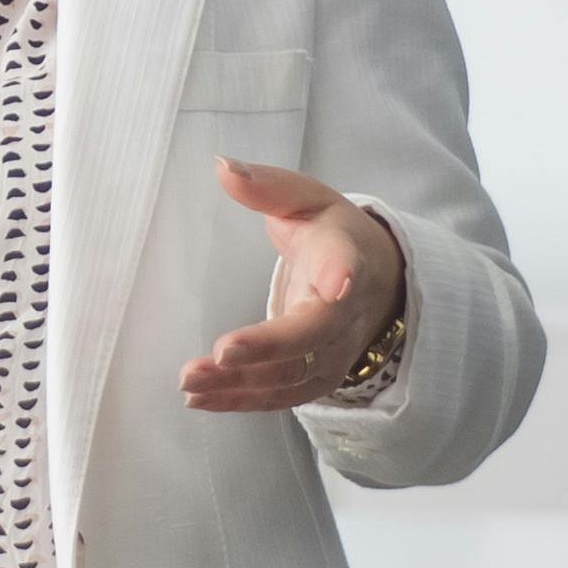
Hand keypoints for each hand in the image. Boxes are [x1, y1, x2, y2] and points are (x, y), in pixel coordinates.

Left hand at [183, 157, 405, 414]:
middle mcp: (344, 313)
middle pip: (313, 337)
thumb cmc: (333, 235)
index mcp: (347, 257)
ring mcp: (333, 353)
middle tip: (220, 352)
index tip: (336, 283)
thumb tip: (222, 166)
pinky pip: (278, 397)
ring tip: (189, 382)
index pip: (348, 267)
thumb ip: (266, 187)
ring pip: (291, 376)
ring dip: (239, 383)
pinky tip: (198, 399)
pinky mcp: (316, 378)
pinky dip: (238, 401)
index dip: (342, 275)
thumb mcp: (306, 200)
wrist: (377, 283)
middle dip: (268, 348)